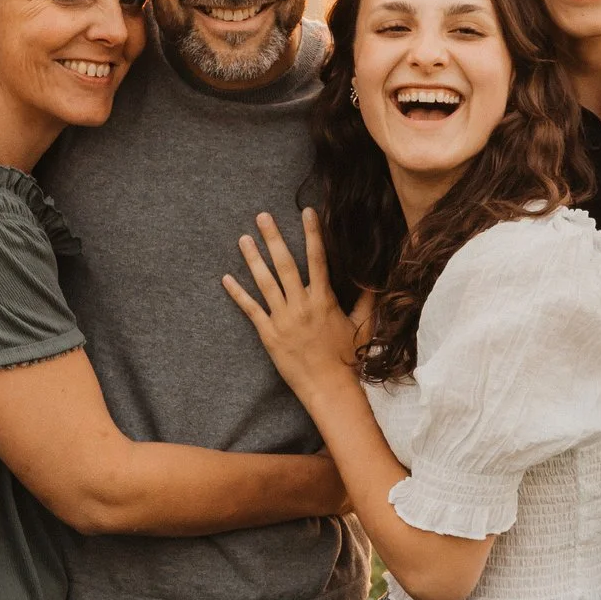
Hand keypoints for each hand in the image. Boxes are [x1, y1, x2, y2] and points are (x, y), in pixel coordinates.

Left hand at [222, 209, 360, 397]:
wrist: (330, 387)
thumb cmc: (348, 358)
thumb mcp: (362, 326)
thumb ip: (366, 301)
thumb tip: (374, 281)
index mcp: (323, 299)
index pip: (317, 258)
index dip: (312, 233)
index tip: (306, 212)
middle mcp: (301, 305)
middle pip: (285, 263)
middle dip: (273, 237)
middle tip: (262, 216)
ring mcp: (283, 319)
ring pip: (264, 282)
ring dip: (252, 259)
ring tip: (243, 239)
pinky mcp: (268, 334)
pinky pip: (250, 309)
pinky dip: (237, 293)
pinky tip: (226, 279)